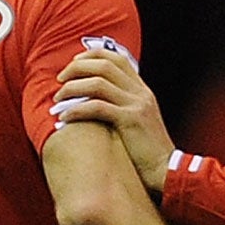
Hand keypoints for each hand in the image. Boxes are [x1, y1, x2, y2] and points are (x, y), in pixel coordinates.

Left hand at [55, 48, 174, 193]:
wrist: (166, 170)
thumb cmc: (147, 152)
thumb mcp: (138, 121)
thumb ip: (122, 106)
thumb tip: (93, 101)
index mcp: (142, 90)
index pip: (117, 58)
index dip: (92, 55)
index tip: (73, 63)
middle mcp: (140, 93)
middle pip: (104, 64)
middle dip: (77, 68)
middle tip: (60, 80)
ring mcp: (137, 105)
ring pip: (98, 83)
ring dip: (72, 88)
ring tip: (58, 100)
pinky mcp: (130, 121)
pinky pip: (97, 107)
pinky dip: (76, 110)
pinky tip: (64, 118)